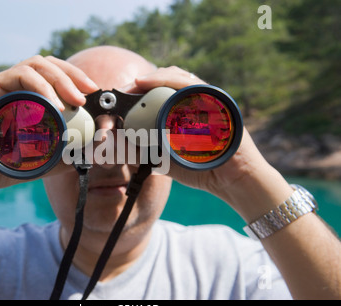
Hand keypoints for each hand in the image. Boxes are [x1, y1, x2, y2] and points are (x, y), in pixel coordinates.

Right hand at [0, 55, 98, 193]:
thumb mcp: (35, 163)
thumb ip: (60, 157)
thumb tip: (89, 152)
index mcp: (26, 102)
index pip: (56, 81)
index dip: (77, 84)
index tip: (95, 98)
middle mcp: (15, 89)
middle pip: (50, 66)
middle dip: (74, 76)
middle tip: (90, 94)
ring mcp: (1, 86)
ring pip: (37, 64)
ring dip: (61, 79)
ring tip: (76, 100)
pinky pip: (19, 75)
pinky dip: (42, 87)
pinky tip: (54, 105)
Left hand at [120, 66, 292, 220]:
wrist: (233, 179)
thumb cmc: (202, 169)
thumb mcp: (167, 160)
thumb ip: (149, 152)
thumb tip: (124, 143)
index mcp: (184, 113)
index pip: (160, 93)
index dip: (140, 93)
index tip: (120, 99)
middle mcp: (196, 102)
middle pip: (167, 80)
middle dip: (142, 84)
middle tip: (124, 91)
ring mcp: (208, 98)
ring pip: (179, 77)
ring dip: (155, 78)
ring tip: (136, 84)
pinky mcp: (216, 99)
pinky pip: (192, 84)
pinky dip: (171, 80)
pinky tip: (155, 83)